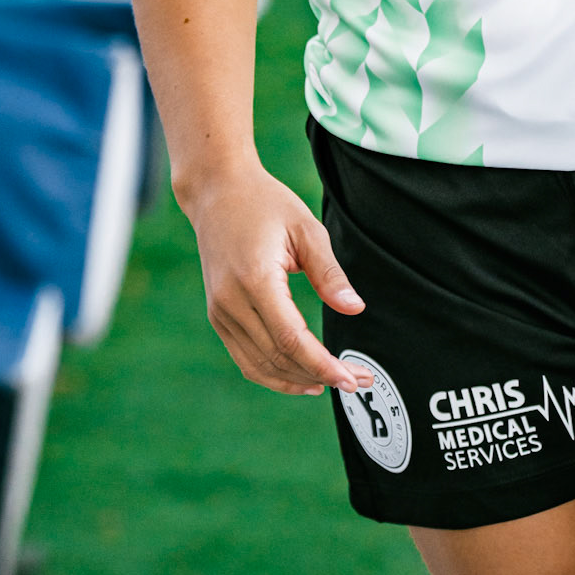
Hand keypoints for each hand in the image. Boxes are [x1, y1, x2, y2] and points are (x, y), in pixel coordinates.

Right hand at [183, 161, 373, 395]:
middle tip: (357, 379)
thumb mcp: (306, 229)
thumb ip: (329, 273)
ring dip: (297, 381)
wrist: (217, 192)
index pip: (290, 339)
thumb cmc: (265, 204)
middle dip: (319, 375)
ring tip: (333, 382)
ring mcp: (220, 312)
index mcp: (254, 280)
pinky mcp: (218, 316)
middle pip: (278, 358)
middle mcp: (231, 303)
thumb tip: (355, 308)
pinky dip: (273, 375)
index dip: (322, 364)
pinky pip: (245, 358)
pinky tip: (300, 377)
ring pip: (259, 366)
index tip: (351, 377)